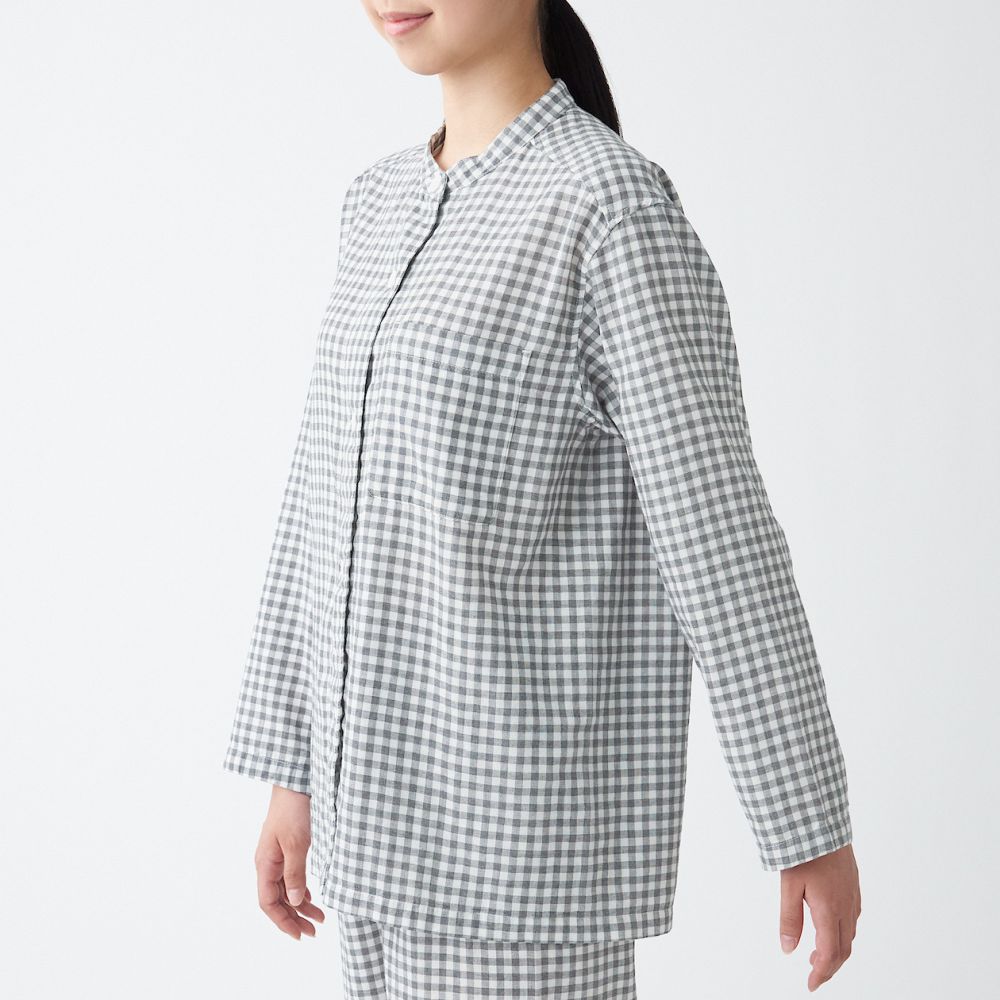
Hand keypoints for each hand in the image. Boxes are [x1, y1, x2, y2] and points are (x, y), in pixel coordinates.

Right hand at [254, 784, 325, 938]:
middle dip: (294, 918)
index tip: (299, 935)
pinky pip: (291, 876)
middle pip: (278, 900)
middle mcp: (268, 863)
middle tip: (314, 931)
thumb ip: (295, 873)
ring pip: (286, 889)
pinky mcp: (287, 848)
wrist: (295, 782)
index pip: (268, 903)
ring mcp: (277, 855)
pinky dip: (301, 889)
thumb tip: (297, 901)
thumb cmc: (293, 809)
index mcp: (265, 864)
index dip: (282, 921)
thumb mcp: (297, 843)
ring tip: (319, 918)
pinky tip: (312, 896)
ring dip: (301, 905)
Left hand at [779, 843, 860, 990]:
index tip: (811, 984)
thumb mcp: (789, 886)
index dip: (821, 973)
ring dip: (836, 949)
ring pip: (850, 933)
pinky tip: (830, 926)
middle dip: (829, 966)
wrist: (820, 820)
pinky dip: (843, 931)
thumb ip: (789, 919)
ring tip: (817, 952)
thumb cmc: (803, 848)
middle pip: (843, 949)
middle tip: (813, 973)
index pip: (830, 954)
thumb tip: (788, 948)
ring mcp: (852, 895)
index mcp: (830, 910)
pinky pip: (853, 917)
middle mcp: (846, 906)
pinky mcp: (853, 884)